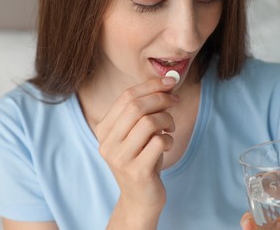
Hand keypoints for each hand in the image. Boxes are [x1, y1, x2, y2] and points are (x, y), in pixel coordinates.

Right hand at [95, 77, 178, 222]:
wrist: (140, 198)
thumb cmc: (142, 160)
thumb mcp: (138, 134)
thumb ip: (145, 112)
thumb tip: (166, 85)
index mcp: (104, 130)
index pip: (126, 97)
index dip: (151, 85)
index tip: (170, 81)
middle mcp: (107, 143)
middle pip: (136, 107)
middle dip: (161, 99)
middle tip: (175, 101)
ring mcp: (120, 158)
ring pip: (148, 122)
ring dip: (166, 120)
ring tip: (169, 128)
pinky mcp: (136, 171)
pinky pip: (159, 142)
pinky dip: (168, 139)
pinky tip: (166, 145)